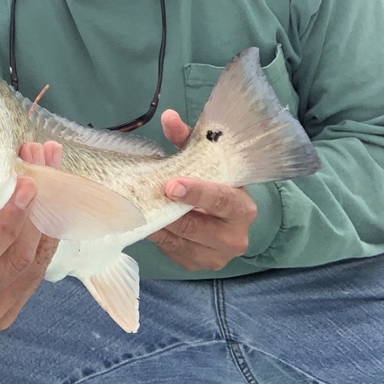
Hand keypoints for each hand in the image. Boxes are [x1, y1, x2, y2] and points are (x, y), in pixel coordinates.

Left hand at [146, 109, 256, 270]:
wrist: (224, 219)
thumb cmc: (214, 184)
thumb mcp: (205, 162)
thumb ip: (187, 140)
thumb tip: (168, 117)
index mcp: (243, 208)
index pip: (222, 200)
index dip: (196, 192)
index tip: (171, 184)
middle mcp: (235, 237)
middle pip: (195, 226)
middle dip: (168, 210)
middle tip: (145, 193)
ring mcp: (216, 257)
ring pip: (178, 242)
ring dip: (158, 223)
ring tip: (141, 203)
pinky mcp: (196, 266)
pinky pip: (170, 252)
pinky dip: (156, 235)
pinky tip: (147, 218)